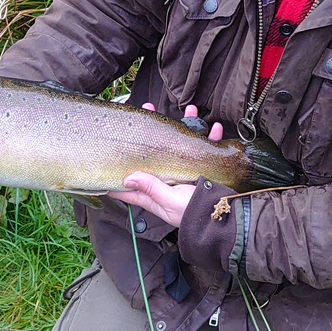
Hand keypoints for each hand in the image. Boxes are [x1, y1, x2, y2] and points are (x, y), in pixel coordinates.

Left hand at [107, 104, 221, 227]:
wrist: (224, 218)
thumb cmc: (194, 213)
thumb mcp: (171, 201)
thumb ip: (151, 188)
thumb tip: (128, 178)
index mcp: (154, 194)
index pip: (130, 185)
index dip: (117, 173)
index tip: (107, 160)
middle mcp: (167, 182)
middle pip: (155, 154)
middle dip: (152, 133)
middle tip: (147, 113)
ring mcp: (185, 174)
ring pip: (182, 145)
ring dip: (187, 127)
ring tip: (190, 113)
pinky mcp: (203, 169)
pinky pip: (205, 149)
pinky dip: (210, 137)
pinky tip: (214, 129)